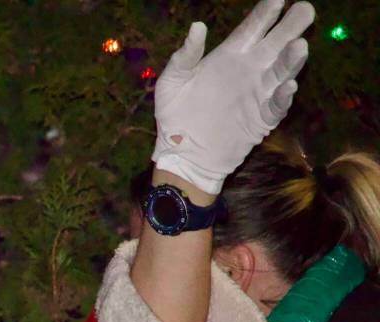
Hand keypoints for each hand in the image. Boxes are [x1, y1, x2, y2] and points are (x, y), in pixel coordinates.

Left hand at [152, 0, 314, 193]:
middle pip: (275, 44)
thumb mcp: (171, 83)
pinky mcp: (262, 119)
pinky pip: (277, 105)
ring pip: (282, 71)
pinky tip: (288, 85)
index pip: (251, 29)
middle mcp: (248, 71)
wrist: (182, 154)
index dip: (264, 13)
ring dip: (292, 59)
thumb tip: (197, 27)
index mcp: (228, 57)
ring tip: (299, 45)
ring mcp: (258, 94)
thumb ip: (184, 57)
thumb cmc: (174, 116)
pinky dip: (284, 96)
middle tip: (304, 9)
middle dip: (290, 26)